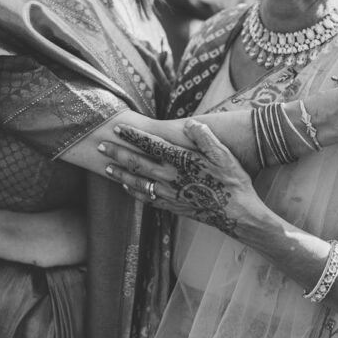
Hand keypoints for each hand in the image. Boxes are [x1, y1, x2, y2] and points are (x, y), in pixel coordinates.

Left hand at [100, 120, 262, 235]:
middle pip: (138, 163)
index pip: (151, 145)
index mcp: (182, 161)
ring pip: (138, 182)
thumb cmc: (232, 181)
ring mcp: (169, 194)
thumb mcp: (224, 155)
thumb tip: (190, 124)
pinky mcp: (171, 206)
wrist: (236, 214)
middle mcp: (171, 177)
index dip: (133, 136)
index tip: (118, 128)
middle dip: (118, 153)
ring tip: (106, 167)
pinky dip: (133, 191)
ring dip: (120, 174)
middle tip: (101, 146)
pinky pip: (146, 198)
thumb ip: (205, 138)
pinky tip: (126, 187)